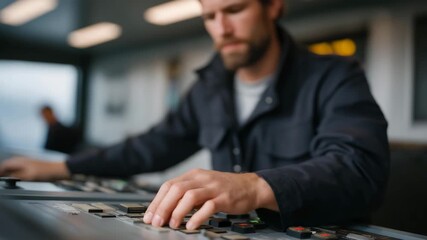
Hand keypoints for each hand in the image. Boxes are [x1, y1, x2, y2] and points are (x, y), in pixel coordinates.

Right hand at [0, 157, 69, 180]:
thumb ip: (15, 175)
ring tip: (4, 176)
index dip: (0, 171)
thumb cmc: (45, 173)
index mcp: (20, 161)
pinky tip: (14, 174)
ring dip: (7, 169)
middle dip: (2, 170)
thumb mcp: (28, 176)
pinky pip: (17, 165)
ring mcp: (26, 160)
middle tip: (1, 176)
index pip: (4, 165)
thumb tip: (6, 174)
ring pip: (12, 164)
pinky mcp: (30, 164)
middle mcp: (22, 159)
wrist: (56, 170)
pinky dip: (13, 169)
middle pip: (7, 163)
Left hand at [143, 168, 276, 229]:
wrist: (250, 186)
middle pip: (176, 189)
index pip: (169, 185)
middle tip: (157, 222)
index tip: (149, 216)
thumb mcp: (203, 185)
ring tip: (173, 224)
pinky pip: (209, 206)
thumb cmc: (224, 189)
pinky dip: (197, 217)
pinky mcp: (225, 198)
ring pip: (190, 196)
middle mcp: (202, 179)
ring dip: (178, 211)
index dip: (157, 201)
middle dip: (163, 207)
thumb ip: (186, 193)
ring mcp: (214, 188)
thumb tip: (164, 209)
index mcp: (193, 175)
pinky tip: (191, 225)